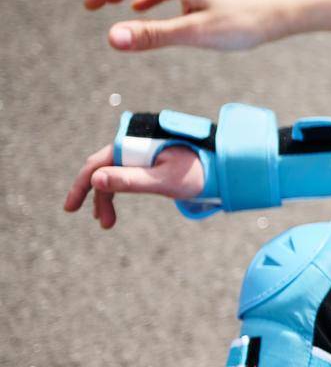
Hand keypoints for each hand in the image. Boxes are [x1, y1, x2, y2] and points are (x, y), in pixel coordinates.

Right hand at [64, 143, 205, 228]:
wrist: (223, 166)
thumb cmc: (197, 172)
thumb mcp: (163, 180)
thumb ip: (131, 180)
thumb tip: (96, 179)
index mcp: (136, 143)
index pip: (98, 163)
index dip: (82, 185)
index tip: (70, 208)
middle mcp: (135, 144)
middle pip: (102, 169)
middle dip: (96, 196)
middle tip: (98, 222)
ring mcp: (140, 152)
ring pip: (113, 174)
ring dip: (107, 197)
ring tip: (107, 223)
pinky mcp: (147, 160)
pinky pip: (124, 174)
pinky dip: (117, 191)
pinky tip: (110, 208)